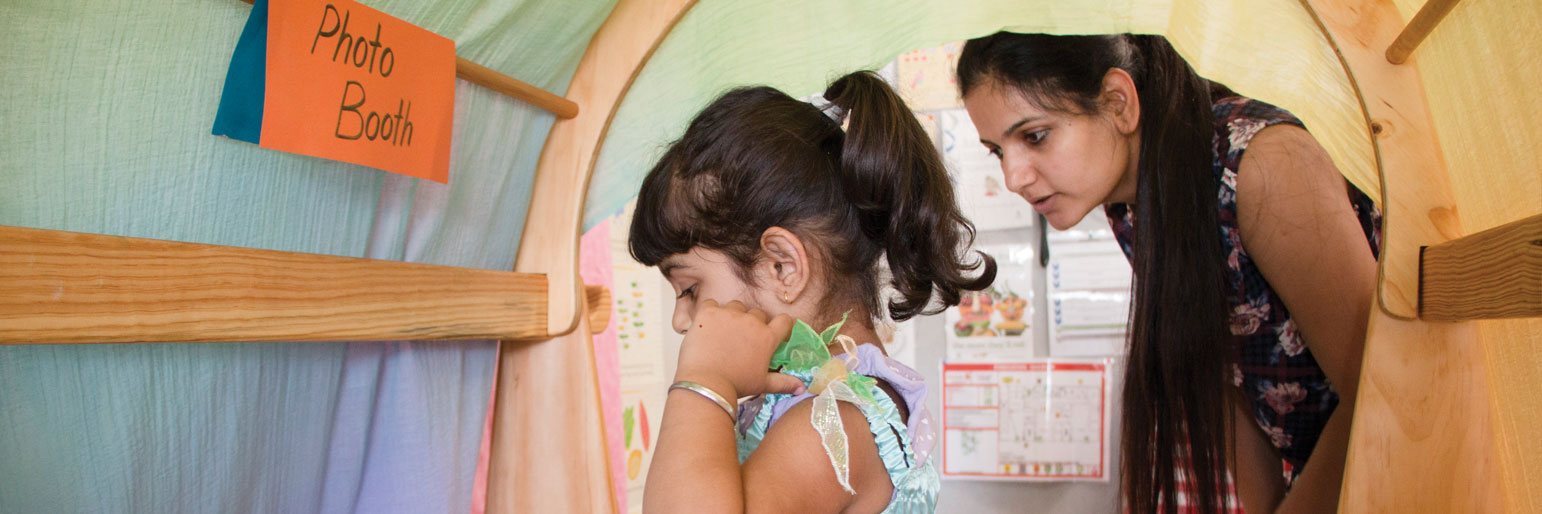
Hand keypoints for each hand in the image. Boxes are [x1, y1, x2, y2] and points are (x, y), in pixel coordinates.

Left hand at [674, 300, 803, 400]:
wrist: (706, 383)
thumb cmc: (736, 385)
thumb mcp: (762, 384)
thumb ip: (783, 383)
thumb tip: (801, 388)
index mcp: (766, 337)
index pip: (784, 320)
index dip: (781, 324)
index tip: (776, 331)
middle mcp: (750, 321)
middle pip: (757, 313)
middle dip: (753, 323)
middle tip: (743, 339)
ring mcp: (729, 314)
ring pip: (736, 306)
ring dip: (733, 316)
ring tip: (724, 333)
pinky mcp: (708, 313)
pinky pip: (712, 304)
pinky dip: (711, 313)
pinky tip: (707, 328)